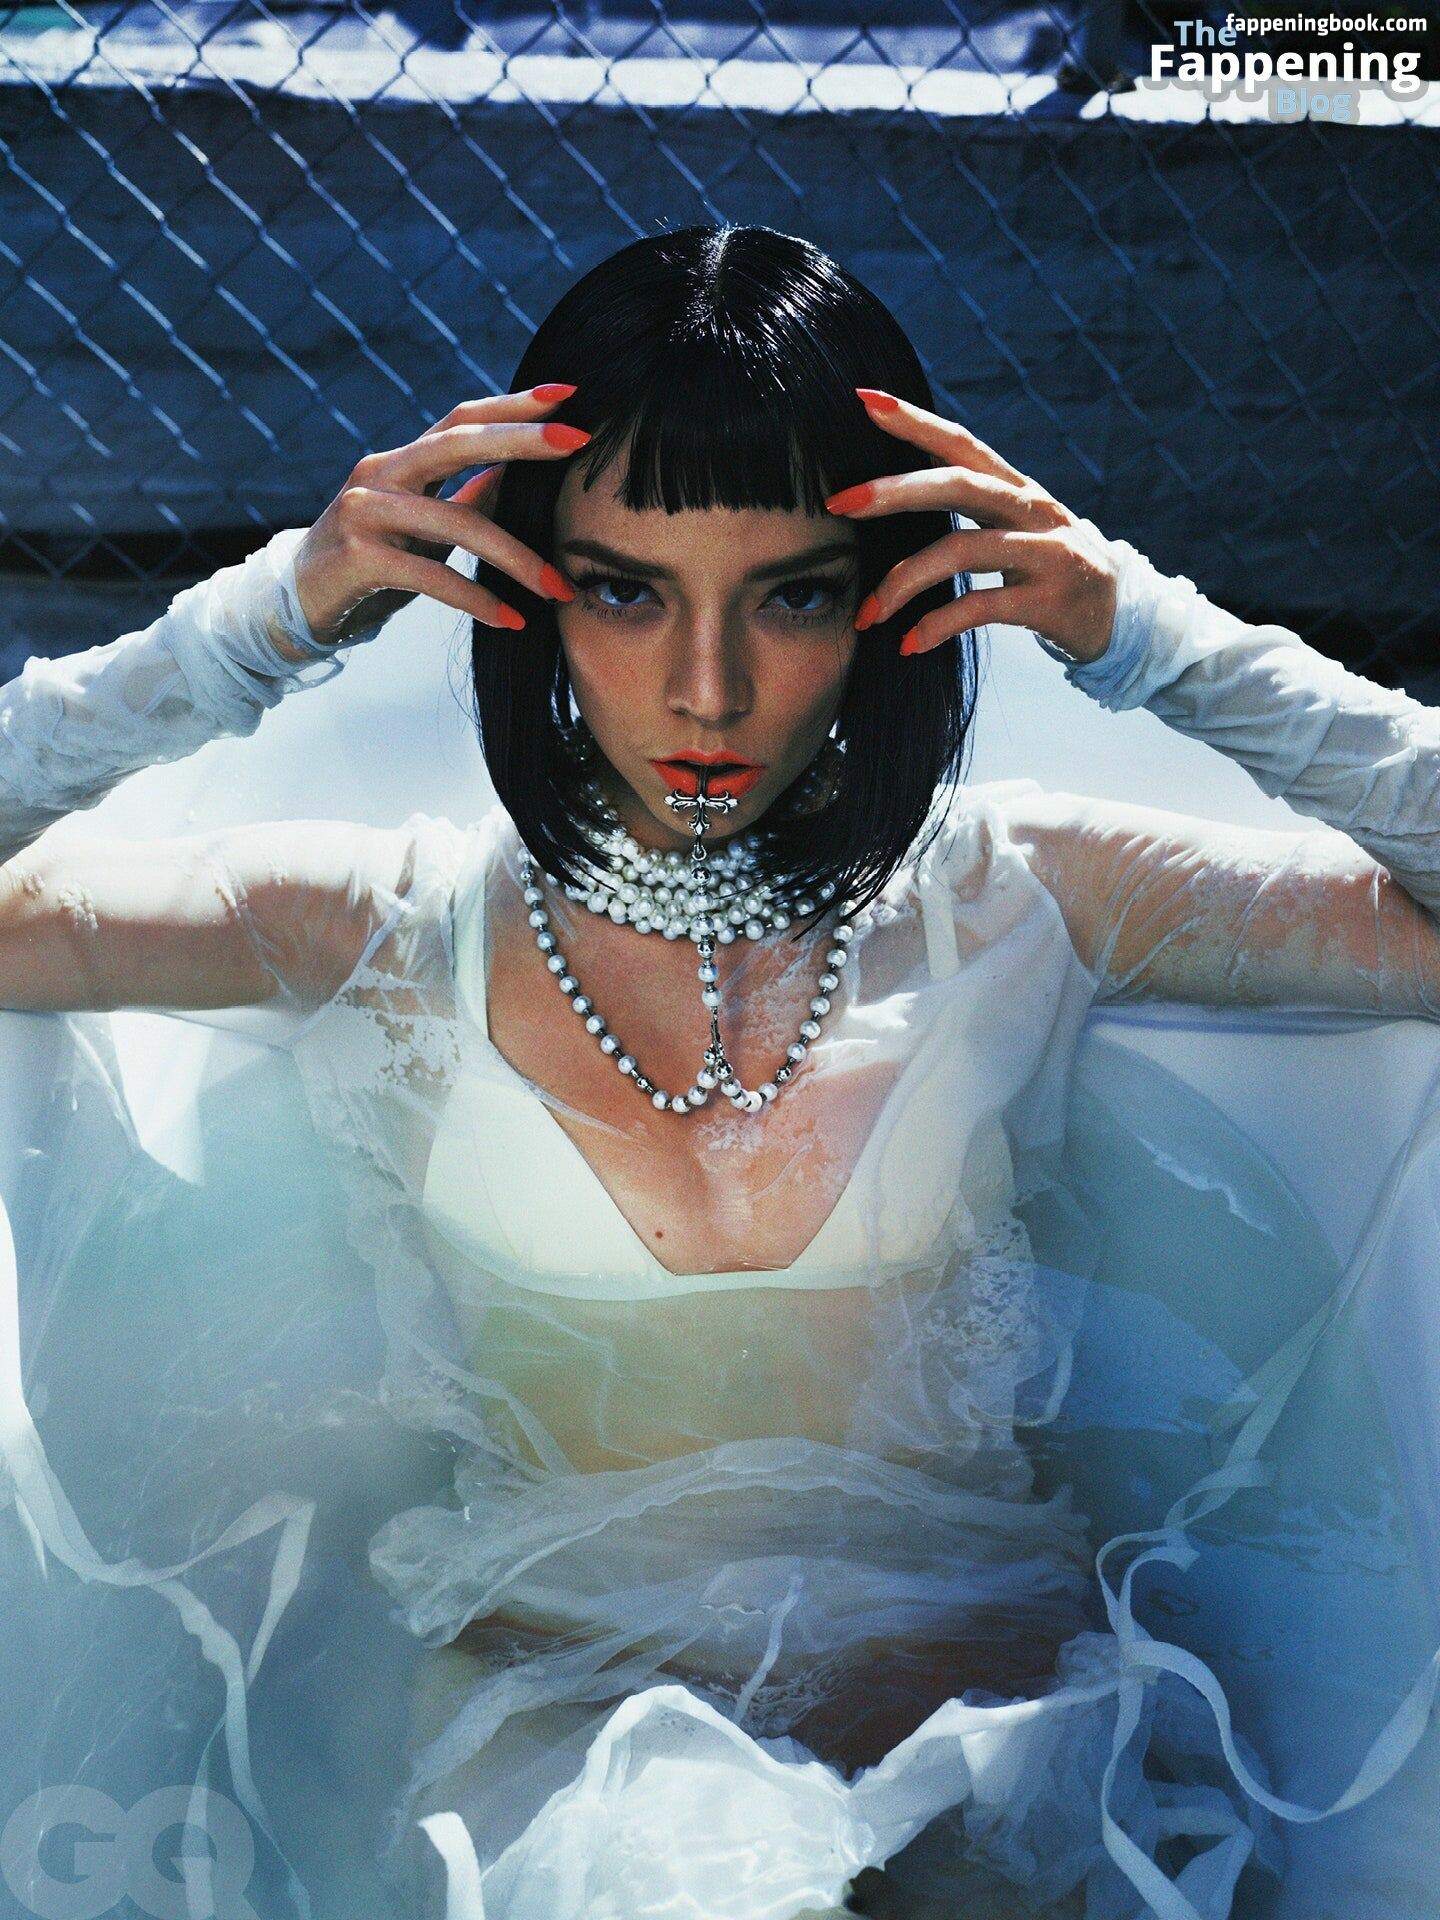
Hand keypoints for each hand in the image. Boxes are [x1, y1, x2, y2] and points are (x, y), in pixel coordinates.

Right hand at [289, 385, 588, 650]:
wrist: (296, 606)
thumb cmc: (371, 565)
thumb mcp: (422, 529)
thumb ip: (465, 499)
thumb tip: (519, 476)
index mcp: (402, 461)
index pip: (462, 419)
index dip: (514, 403)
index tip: (569, 394)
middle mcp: (381, 473)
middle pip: (459, 443)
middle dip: (522, 440)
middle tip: (578, 442)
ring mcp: (365, 511)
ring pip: (458, 522)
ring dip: (518, 558)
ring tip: (560, 588)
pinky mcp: (358, 556)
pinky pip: (432, 575)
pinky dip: (477, 599)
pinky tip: (512, 619)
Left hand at [825, 389, 1118, 665]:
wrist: (1119, 617)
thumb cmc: (1046, 568)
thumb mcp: (1011, 526)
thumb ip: (966, 502)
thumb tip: (892, 483)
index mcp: (1014, 487)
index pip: (961, 443)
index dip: (915, 420)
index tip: (864, 400)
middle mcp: (1031, 510)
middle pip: (958, 485)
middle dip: (894, 491)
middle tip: (840, 502)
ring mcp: (1045, 553)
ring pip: (964, 551)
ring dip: (904, 581)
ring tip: (867, 613)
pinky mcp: (1050, 601)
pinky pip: (982, 607)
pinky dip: (938, 625)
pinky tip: (909, 644)